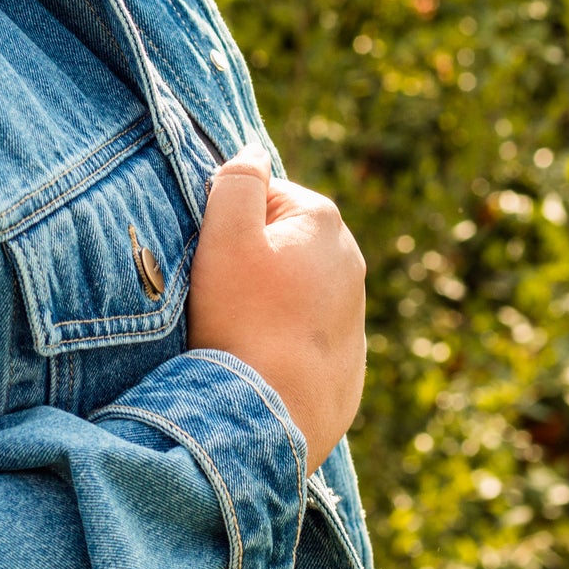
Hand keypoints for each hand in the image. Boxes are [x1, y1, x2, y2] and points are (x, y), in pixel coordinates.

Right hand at [187, 145, 366, 472]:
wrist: (272, 417)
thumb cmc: (243, 322)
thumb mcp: (226, 236)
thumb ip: (237, 180)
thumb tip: (252, 152)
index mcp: (323, 222)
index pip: (262, 197)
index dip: (228, 225)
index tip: (214, 261)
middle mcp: (350, 261)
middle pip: (281, 243)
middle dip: (251, 262)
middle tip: (222, 297)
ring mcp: (354, 314)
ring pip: (294, 289)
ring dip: (267, 301)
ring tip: (240, 332)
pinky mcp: (348, 359)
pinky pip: (304, 334)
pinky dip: (283, 339)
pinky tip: (261, 359)